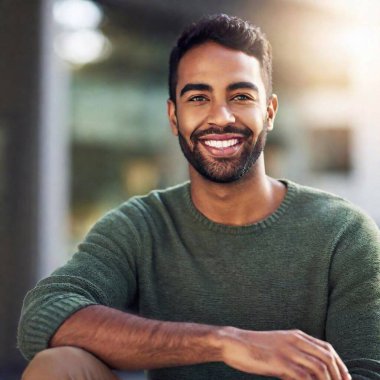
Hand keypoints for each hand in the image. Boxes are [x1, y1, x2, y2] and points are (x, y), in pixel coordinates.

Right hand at [220, 328, 350, 379]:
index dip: (340, 365)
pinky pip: (303, 377)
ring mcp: (287, 351)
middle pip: (327, 359)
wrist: (232, 343)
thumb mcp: (277, 345)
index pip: (327, 349)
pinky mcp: (279, 362)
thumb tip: (308, 371)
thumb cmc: (253, 347)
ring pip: (319, 369)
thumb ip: (294, 353)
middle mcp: (295, 340)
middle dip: (338, 376)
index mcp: (295, 335)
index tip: (345, 379)